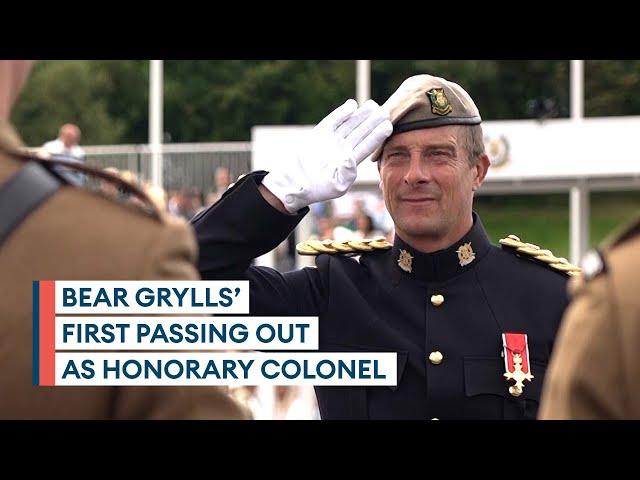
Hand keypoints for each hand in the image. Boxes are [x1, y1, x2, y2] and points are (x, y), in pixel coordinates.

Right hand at [261, 99, 391, 212]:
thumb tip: (352, 159)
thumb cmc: (318, 188)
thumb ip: (348, 173)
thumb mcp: (337, 186)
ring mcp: (333, 140)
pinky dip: (342, 113)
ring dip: (360, 115)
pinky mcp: (321, 133)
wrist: (297, 182)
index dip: (378, 135)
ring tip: (372, 105)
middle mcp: (344, 149)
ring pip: (350, 124)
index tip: (388, 126)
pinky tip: (352, 105)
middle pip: (361, 132)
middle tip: (385, 111)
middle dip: (372, 122)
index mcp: (351, 162)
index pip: (367, 146)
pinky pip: (334, 121)